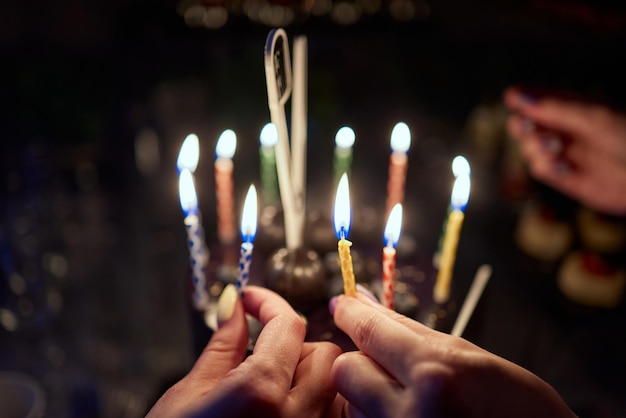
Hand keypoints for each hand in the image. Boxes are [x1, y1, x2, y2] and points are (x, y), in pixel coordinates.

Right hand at [147, 285, 343, 417]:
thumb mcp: (190, 391)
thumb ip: (224, 343)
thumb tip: (234, 304)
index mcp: (261, 392)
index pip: (288, 324)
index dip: (268, 302)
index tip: (250, 297)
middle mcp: (296, 417)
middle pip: (324, 353)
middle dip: (292, 343)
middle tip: (255, 351)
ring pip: (331, 385)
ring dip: (304, 373)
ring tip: (264, 385)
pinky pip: (326, 415)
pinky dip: (310, 401)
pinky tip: (276, 409)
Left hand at [330, 293, 575, 417]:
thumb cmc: (520, 408)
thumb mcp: (471, 356)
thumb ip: (411, 330)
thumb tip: (365, 302)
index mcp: (437, 374)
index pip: (370, 331)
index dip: (351, 312)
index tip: (343, 305)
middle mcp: (412, 412)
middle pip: (347, 369)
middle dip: (362, 359)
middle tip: (388, 360)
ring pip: (352, 403)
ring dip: (370, 393)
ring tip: (410, 397)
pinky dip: (379, 416)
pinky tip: (410, 414)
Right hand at [504, 86, 625, 214]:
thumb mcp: (593, 118)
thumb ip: (554, 108)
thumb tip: (517, 96)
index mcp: (574, 108)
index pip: (538, 98)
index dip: (522, 97)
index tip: (511, 96)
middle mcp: (565, 130)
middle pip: (525, 124)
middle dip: (522, 125)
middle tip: (528, 127)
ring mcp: (564, 154)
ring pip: (529, 148)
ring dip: (536, 147)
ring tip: (557, 148)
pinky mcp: (565, 177)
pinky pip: (540, 169)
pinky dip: (546, 167)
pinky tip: (565, 167)